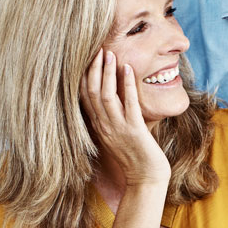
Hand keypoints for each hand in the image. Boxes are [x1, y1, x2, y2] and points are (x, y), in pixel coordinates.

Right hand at [80, 49, 169, 185]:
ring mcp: (118, 128)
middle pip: (91, 93)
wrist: (145, 179)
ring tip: (109, 54)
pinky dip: (127, 85)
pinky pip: (129, 104)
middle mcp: (104, 126)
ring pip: (106, 96)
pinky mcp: (134, 130)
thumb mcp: (117, 136)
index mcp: (98, 127)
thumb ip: (111, 119)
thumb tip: (111, 99)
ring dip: (107, 73)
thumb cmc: (134, 157)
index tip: (84, 58)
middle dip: (92, 69)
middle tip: (96, 49)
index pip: (83, 97)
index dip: (82, 76)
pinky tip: (128, 70)